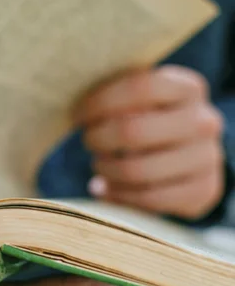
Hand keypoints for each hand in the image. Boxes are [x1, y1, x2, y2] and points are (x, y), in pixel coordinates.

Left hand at [76, 66, 224, 218]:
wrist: (196, 158)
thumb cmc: (156, 121)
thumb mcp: (146, 100)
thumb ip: (121, 97)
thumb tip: (80, 107)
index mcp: (188, 88)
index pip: (140, 87)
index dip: (101, 101)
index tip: (78, 114)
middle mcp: (204, 121)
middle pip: (133, 131)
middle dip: (98, 138)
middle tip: (88, 141)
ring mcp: (207, 158)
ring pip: (137, 170)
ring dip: (106, 170)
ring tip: (98, 165)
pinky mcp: (203, 191)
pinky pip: (148, 198)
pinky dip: (118, 196)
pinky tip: (105, 188)